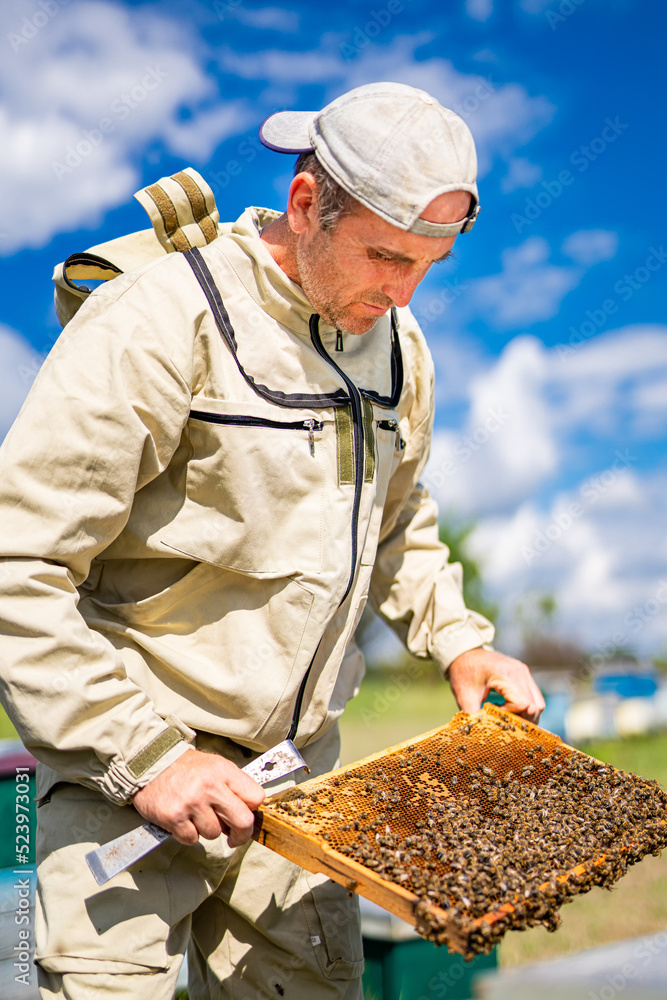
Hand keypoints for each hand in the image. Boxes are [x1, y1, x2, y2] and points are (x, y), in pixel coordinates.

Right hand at [132, 748, 264, 846]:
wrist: (151, 762)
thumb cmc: (186, 768)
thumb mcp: (215, 766)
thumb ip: (233, 785)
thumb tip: (250, 812)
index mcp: (224, 771)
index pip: (256, 797)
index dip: (253, 811)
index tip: (247, 816)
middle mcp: (210, 786)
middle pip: (242, 821)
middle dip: (241, 834)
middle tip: (235, 837)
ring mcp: (192, 802)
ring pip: (214, 833)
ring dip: (206, 829)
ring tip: (196, 814)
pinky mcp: (174, 817)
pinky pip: (192, 839)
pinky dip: (188, 834)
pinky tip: (182, 819)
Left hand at [448, 647, 544, 723]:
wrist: (463, 652)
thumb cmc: (463, 673)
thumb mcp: (465, 697)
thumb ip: (474, 717)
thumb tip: (480, 735)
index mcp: (506, 674)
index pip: (523, 704)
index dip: (512, 716)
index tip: (496, 715)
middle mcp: (520, 672)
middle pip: (535, 706)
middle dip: (521, 719)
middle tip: (503, 721)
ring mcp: (523, 672)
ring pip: (538, 703)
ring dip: (526, 714)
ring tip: (505, 715)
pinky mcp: (523, 674)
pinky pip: (534, 696)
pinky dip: (525, 707)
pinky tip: (508, 707)